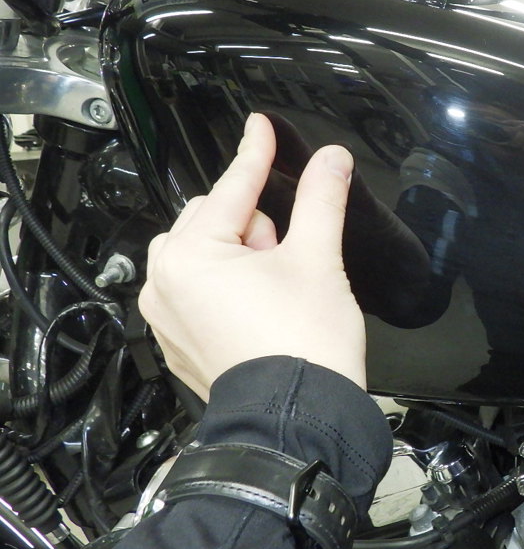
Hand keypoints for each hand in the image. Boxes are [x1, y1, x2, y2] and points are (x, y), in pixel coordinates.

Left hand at [139, 113, 365, 399]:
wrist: (299, 420)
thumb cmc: (303, 348)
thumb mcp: (317, 259)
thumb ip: (321, 200)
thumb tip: (332, 160)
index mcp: (191, 256)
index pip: (233, 188)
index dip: (256, 154)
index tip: (261, 127)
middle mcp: (166, 284)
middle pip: (215, 220)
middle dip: (255, 224)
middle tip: (290, 251)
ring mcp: (168, 316)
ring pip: (207, 255)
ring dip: (242, 254)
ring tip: (280, 283)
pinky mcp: (180, 341)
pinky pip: (199, 291)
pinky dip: (230, 285)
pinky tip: (265, 307)